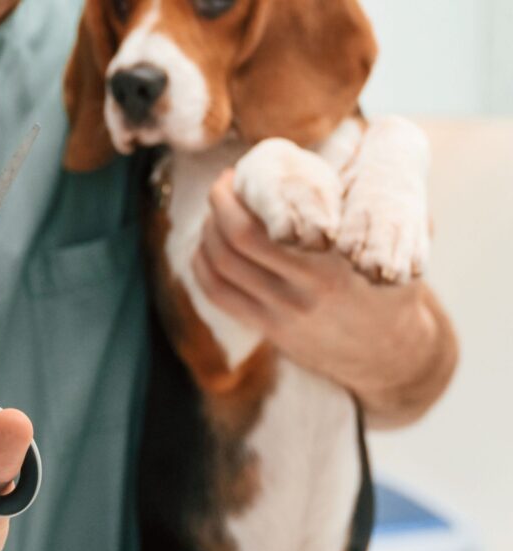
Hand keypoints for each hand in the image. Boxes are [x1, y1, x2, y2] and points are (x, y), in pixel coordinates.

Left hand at [192, 169, 454, 425]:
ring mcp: (283, 312)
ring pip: (221, 265)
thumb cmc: (392, 286)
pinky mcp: (269, 329)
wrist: (391, 353)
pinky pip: (219, 294)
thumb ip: (381, 202)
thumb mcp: (399, 243)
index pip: (272, 222)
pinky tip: (207, 246)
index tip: (241, 172)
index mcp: (336, 261)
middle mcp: (306, 287)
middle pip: (237, 238)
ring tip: (214, 212)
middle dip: (219, 203)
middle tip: (223, 184)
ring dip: (208, 231)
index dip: (242, 193)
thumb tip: (373, 145)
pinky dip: (202, 265)